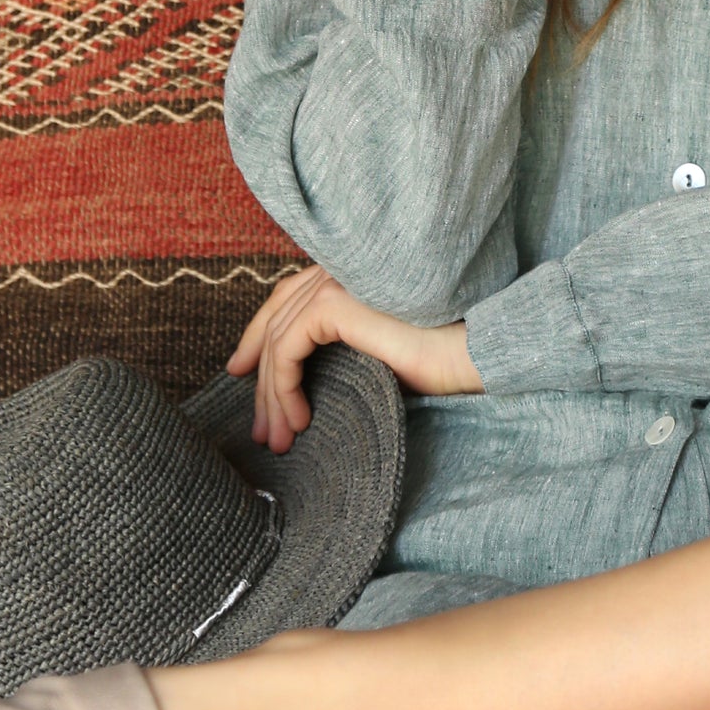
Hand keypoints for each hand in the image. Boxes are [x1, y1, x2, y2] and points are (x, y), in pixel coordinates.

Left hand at [228, 267, 482, 452]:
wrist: (470, 355)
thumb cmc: (434, 359)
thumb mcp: (369, 355)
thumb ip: (335, 350)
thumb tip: (291, 383)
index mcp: (346, 276)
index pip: (286, 300)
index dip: (257, 337)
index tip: (240, 375)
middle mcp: (336, 270)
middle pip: (274, 320)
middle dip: (261, 380)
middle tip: (260, 430)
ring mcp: (335, 282)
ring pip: (277, 340)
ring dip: (272, 396)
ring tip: (279, 439)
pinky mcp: (335, 302)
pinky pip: (287, 346)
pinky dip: (283, 386)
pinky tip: (298, 419)